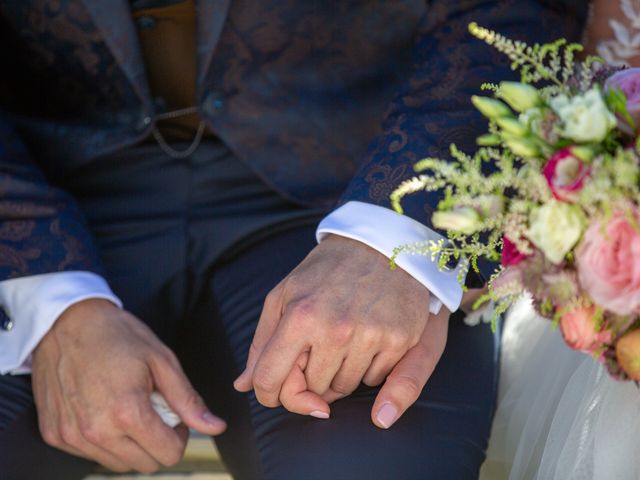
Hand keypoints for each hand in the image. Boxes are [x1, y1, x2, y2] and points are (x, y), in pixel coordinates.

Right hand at [31, 299, 225, 473]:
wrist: (66, 322)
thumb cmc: (117, 336)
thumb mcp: (162, 361)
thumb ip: (188, 401)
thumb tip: (216, 427)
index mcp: (128, 413)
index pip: (169, 455)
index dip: (179, 435)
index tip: (173, 415)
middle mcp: (97, 431)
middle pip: (146, 464)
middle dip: (157, 441)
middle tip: (152, 409)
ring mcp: (72, 436)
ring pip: (118, 464)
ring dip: (130, 444)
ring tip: (127, 407)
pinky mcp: (55, 435)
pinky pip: (91, 455)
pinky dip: (104, 440)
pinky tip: (103, 409)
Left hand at [234, 234, 431, 417]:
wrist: (380, 244)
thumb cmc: (326, 271)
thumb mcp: (285, 294)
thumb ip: (262, 342)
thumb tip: (243, 385)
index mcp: (301, 316)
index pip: (270, 380)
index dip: (268, 394)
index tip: (274, 391)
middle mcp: (336, 329)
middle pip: (311, 390)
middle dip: (309, 378)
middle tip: (316, 349)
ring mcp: (370, 335)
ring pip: (343, 389)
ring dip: (338, 375)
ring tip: (342, 340)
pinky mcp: (399, 339)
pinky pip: (375, 380)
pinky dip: (368, 368)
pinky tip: (367, 339)